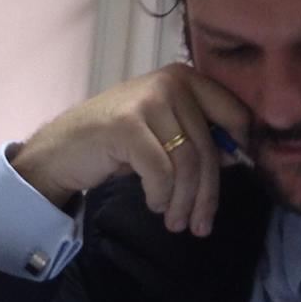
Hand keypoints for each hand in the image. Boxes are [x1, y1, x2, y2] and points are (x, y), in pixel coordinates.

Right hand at [10, 66, 249, 237]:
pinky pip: (161, 172)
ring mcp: (146, 101)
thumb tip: (236, 157)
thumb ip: (196, 135)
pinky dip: (161, 196)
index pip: (234, 113)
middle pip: (208, 147)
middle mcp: (169, 82)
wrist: (60, 150)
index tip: (231, 177)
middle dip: (207, 194)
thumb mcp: (162, 132)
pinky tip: (154, 205)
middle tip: (200, 224)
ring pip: (187, 163)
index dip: (240, 148)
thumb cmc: (114, 143)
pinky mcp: (127, 126)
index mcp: (183, 77)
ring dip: (184, 202)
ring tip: (176, 222)